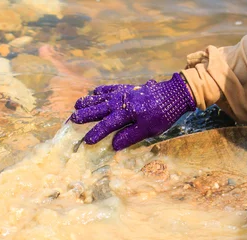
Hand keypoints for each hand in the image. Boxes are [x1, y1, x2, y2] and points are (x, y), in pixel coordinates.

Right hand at [70, 73, 195, 150]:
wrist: (173, 94)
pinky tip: (95, 92)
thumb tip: (114, 145)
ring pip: (101, 98)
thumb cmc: (162, 115)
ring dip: (89, 101)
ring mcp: (123, 94)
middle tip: (72, 119)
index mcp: (126, 114)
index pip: (107, 125)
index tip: (86, 141)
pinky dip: (102, 90)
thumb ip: (130, 136)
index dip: (96, 133)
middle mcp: (121, 102)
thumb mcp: (148, 130)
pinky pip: (111, 88)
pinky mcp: (128, 88)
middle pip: (99, 109)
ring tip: (77, 104)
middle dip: (85, 115)